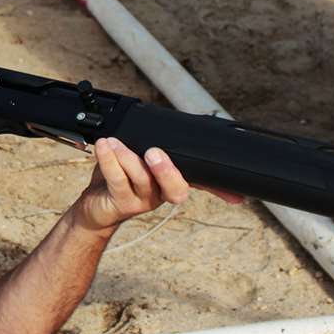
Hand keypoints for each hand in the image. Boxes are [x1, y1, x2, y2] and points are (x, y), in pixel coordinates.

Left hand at [69, 138, 243, 233]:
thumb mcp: (143, 161)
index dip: (221, 190)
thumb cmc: (120, 178)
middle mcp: (161, 194)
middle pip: (176, 189)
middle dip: (167, 171)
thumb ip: (160, 146)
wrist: (95, 207)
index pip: (202, 185)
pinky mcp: (121, 203)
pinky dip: (110, 161)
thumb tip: (177, 126)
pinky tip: (105, 147)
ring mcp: (142, 201)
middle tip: (154, 152)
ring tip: (114, 142)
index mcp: (171, 182)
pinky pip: (117, 180)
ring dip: (126, 157)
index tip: (237, 197)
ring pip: (141, 179)